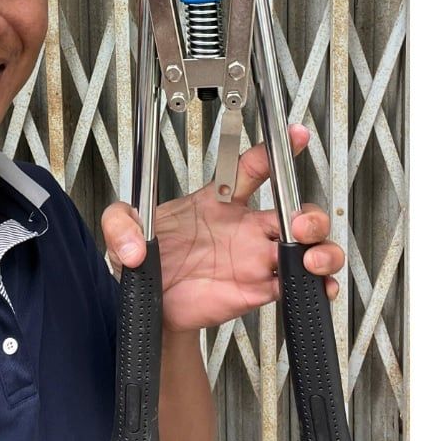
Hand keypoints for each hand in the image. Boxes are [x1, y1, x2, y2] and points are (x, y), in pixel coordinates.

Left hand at [101, 125, 343, 332]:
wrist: (152, 304)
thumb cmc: (146, 259)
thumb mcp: (123, 229)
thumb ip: (120, 224)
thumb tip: (133, 246)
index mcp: (217, 203)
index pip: (251, 168)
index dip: (275, 149)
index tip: (294, 136)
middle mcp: (244, 228)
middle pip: (294, 210)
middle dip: (308, 214)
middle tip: (299, 225)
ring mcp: (255, 259)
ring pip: (306, 246)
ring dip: (320, 250)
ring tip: (310, 259)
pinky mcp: (259, 289)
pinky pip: (296, 285)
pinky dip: (316, 286)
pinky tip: (319, 288)